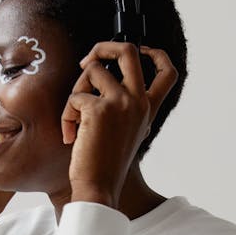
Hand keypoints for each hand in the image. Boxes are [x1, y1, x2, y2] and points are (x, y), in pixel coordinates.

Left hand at [61, 43, 177, 204]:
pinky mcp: (98, 109)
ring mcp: (120, 103)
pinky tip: (71, 136)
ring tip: (75, 118)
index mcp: (148, 109)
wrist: (99, 188)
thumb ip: (123, 106)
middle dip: (103, 47)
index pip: (168, 72)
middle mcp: (139, 102)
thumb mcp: (125, 131)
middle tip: (87, 62)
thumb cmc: (106, 164)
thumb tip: (100, 75)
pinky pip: (75, 97)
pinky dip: (67, 115)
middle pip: (128, 51)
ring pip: (92, 71)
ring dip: (77, 90)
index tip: (140, 50)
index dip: (155, 54)